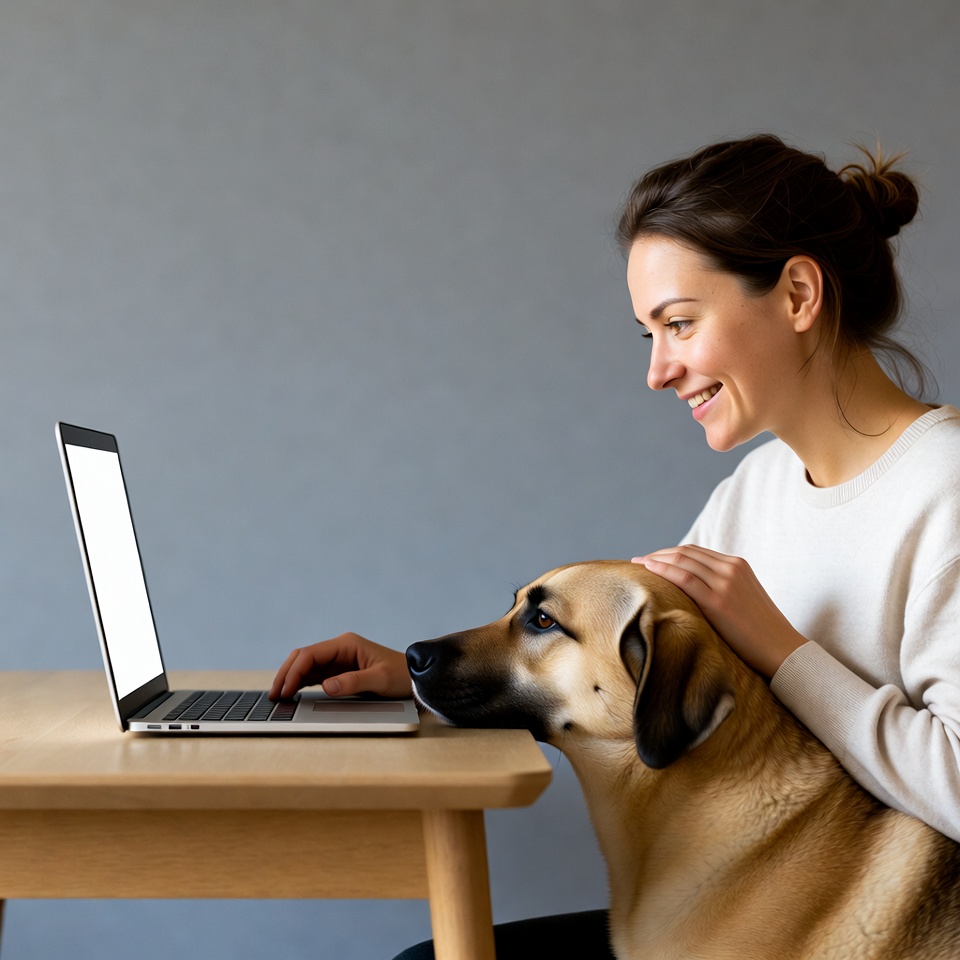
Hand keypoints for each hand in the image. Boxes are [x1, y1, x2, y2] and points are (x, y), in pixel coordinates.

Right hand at [269, 632, 412, 700]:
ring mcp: (338, 659)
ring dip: (291, 678)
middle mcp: (339, 648)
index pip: (311, 654)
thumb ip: (353, 682)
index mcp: (346, 644)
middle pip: (303, 657)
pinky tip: (292, 693)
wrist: (415, 678)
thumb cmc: (401, 676)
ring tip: (278, 696)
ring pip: (305, 665)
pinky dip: (300, 682)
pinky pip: (314, 674)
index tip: (285, 690)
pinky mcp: (338, 670)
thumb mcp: (380, 680)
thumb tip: (327, 686)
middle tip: (274, 695)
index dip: (294, 671)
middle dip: (287, 674)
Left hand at [633, 545, 806, 679]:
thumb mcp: (742, 598)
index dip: (669, 553)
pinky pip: (684, 578)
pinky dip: (663, 570)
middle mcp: (731, 568)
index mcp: (737, 565)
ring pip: (682, 561)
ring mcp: (726, 582)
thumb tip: (689, 590)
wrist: (782, 649)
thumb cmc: (759, 631)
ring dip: (655, 560)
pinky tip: (648, 570)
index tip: (650, 559)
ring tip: (637, 565)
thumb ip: (720, 587)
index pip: (694, 551)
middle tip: (638, 560)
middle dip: (658, 554)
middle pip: (685, 553)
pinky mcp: (719, 601)